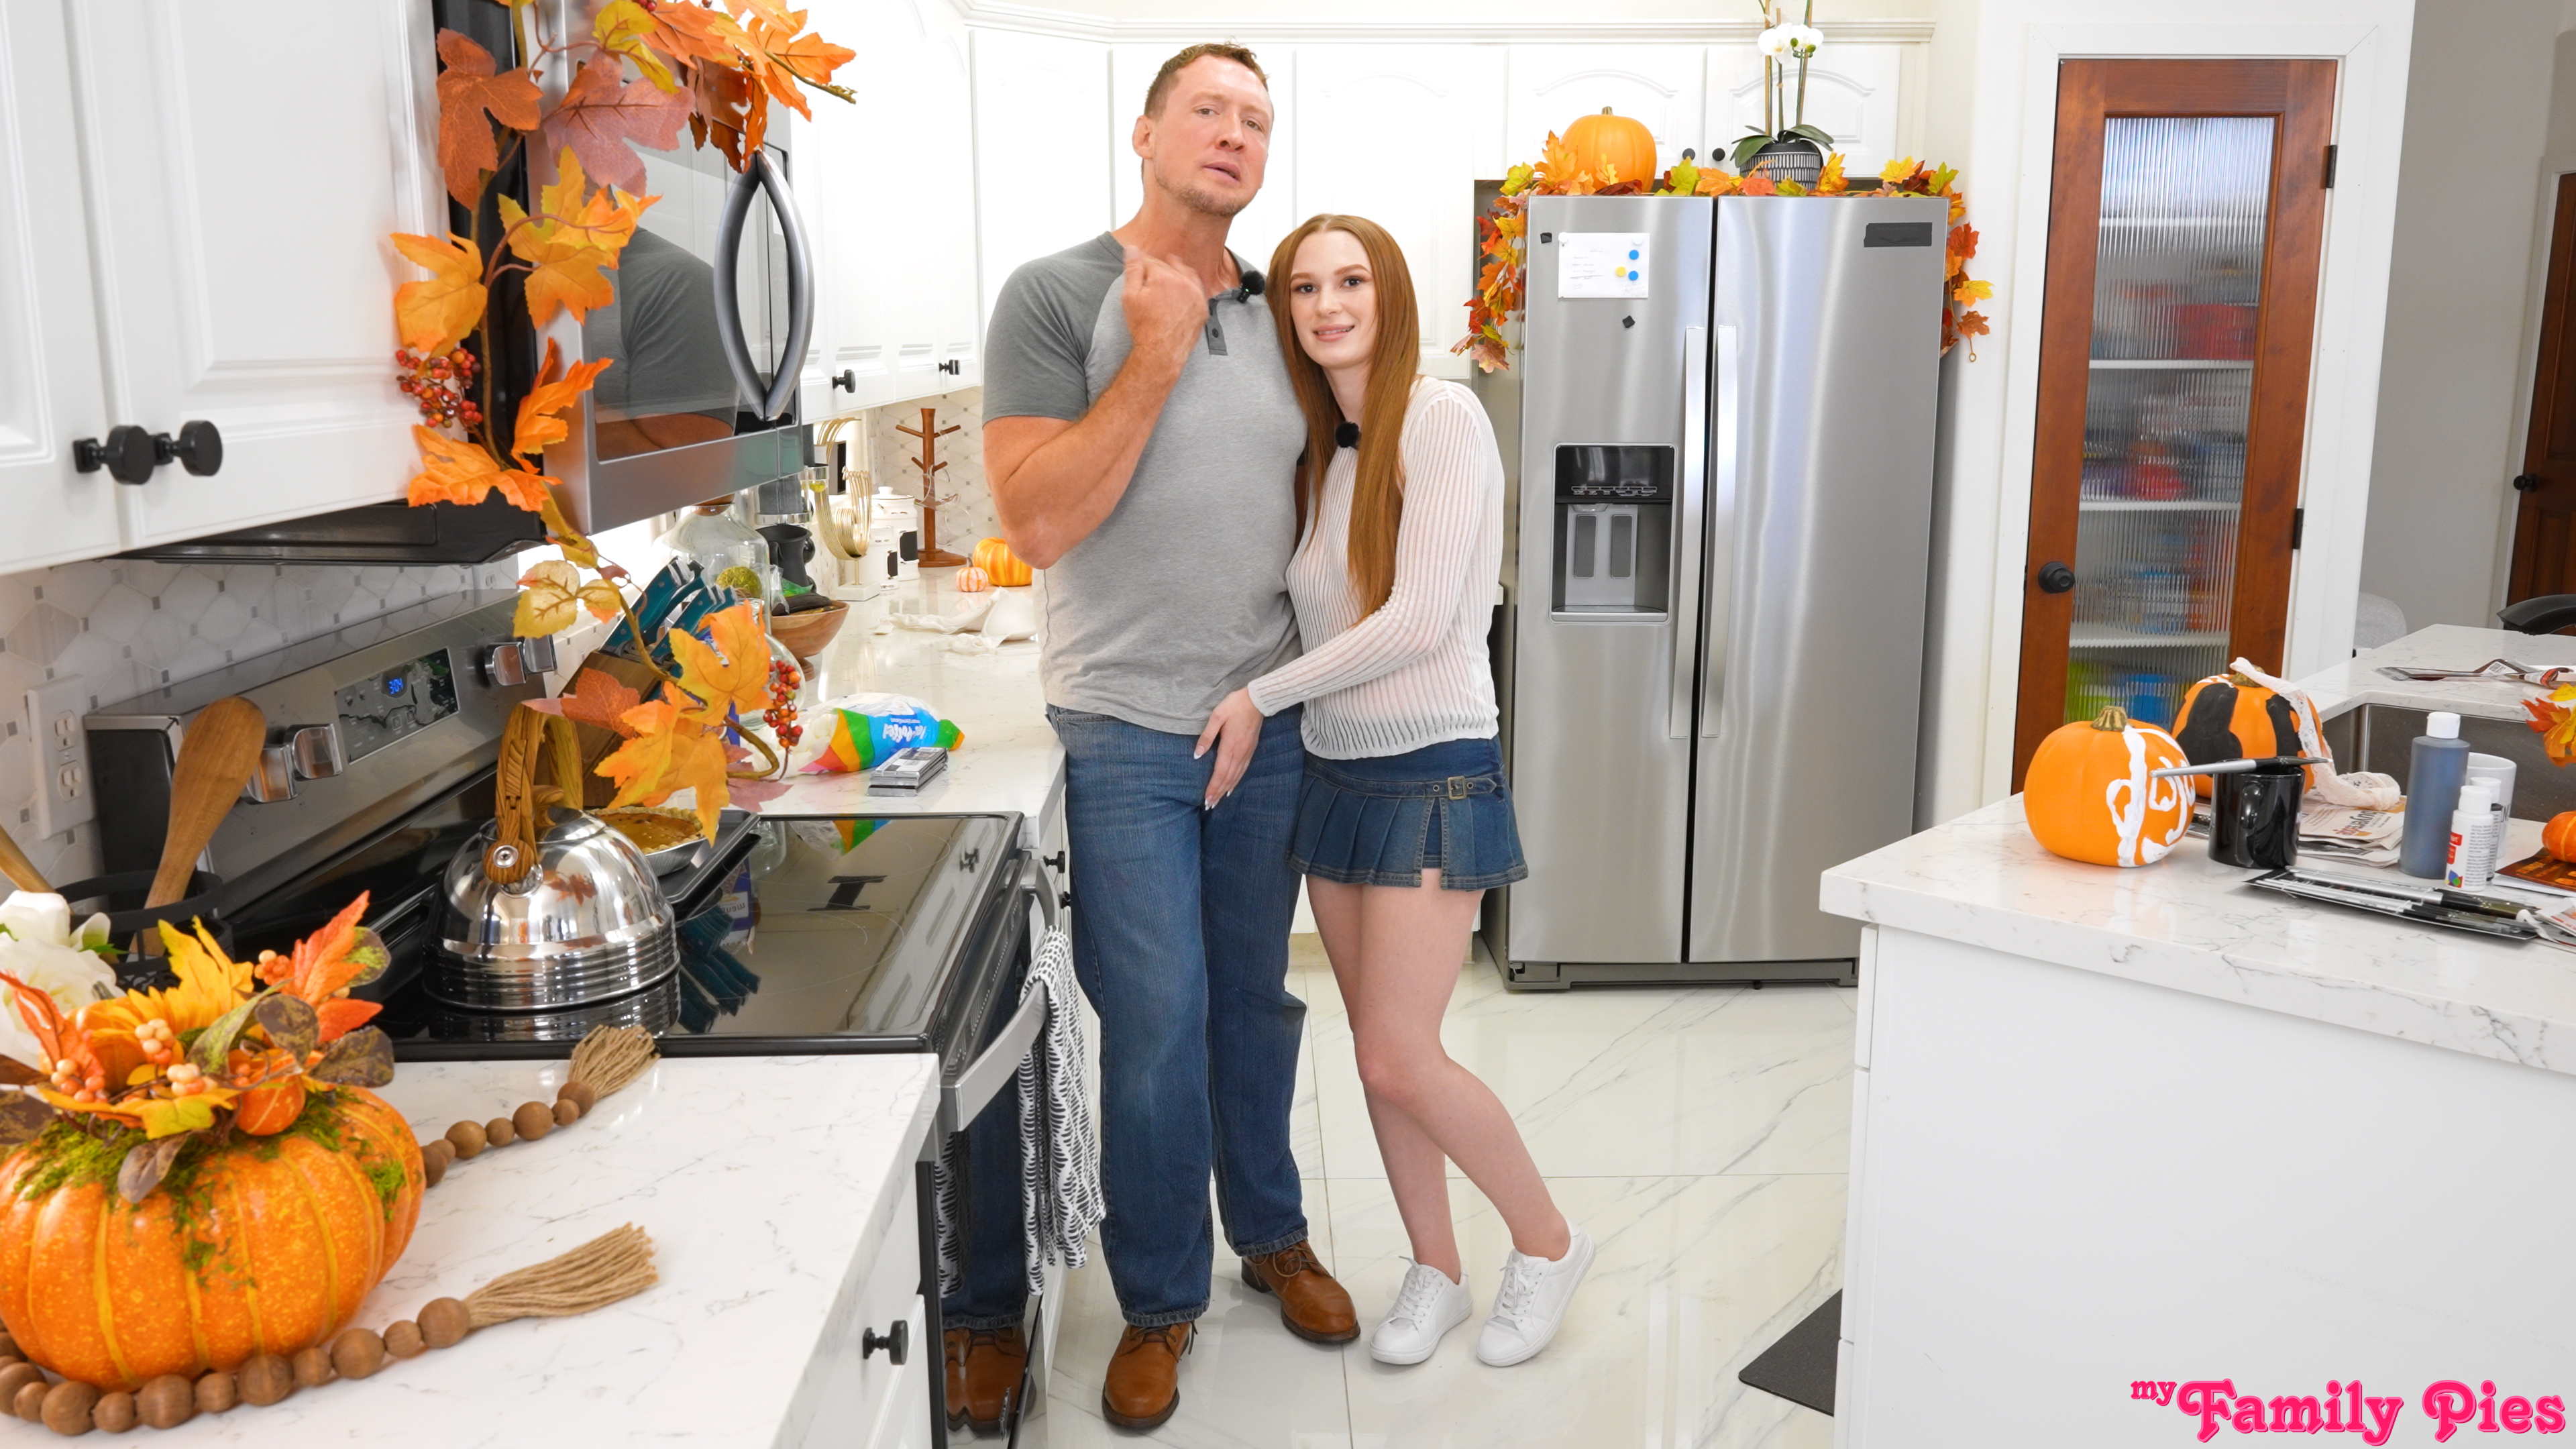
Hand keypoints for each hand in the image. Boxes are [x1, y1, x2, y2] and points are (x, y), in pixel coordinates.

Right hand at [1122, 245, 1206, 373]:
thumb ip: (1132, 269)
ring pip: (1186, 273)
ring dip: (1176, 270)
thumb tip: (1132, 249)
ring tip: (1167, 273)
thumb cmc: (1144, 327)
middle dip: (1158, 267)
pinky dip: (1190, 284)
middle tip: (1150, 272)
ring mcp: (1195, 294)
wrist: (1161, 351)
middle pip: (1168, 266)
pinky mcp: (1202, 306)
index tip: (1138, 267)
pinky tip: (1183, 286)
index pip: (1150, 261)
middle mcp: (1183, 282)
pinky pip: (1197, 288)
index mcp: (1163, 277)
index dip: (1142, 264)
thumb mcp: (1130, 296)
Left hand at [1192, 688, 1264, 809]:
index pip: (1220, 773)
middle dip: (1218, 793)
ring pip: (1235, 776)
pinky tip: (1231, 787)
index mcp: (1230, 746)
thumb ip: (1207, 737)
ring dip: (1226, 790)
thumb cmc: (1234, 706)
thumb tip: (1197, 754)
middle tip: (1209, 805)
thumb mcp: (1216, 717)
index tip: (1206, 799)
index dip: (1213, 787)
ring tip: (1218, 801)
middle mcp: (1239, 753)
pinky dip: (1236, 781)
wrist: (1257, 700)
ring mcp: (1246, 753)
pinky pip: (1243, 770)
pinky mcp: (1250, 750)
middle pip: (1227, 778)